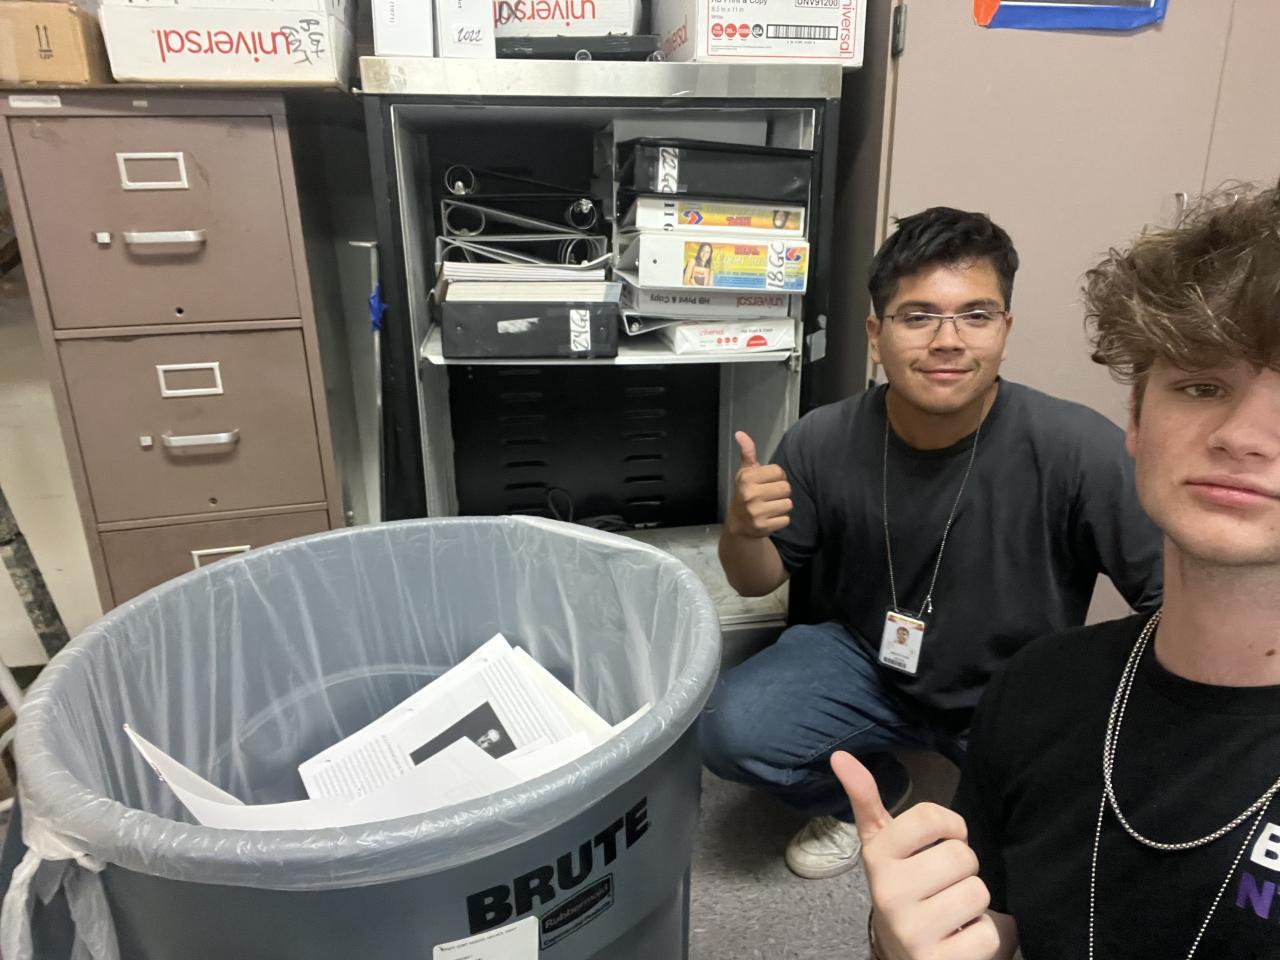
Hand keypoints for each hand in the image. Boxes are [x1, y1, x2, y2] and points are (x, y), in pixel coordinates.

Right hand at [725, 431, 791, 538]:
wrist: (738, 524)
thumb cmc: (745, 494)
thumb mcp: (745, 473)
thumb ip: (747, 453)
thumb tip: (740, 433)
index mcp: (747, 478)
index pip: (779, 472)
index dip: (777, 477)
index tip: (769, 482)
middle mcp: (750, 494)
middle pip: (786, 488)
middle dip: (781, 492)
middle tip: (770, 496)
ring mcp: (756, 512)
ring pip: (788, 504)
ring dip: (782, 506)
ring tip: (770, 507)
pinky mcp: (763, 526)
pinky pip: (786, 519)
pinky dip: (781, 519)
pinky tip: (770, 518)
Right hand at [832, 752, 1002, 959]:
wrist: (905, 954)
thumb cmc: (903, 887)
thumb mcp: (882, 845)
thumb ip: (866, 799)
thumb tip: (840, 755)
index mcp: (877, 856)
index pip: (929, 817)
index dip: (952, 826)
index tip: (947, 839)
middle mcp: (888, 893)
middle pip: (962, 855)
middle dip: (965, 869)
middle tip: (946, 884)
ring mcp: (911, 930)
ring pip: (978, 893)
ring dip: (976, 904)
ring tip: (954, 911)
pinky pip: (988, 934)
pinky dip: (986, 937)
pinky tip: (961, 938)